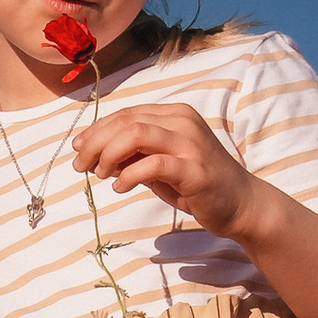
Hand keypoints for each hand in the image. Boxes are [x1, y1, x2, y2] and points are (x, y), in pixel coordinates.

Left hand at [70, 102, 260, 241]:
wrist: (239, 203)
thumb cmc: (196, 184)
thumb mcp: (159, 165)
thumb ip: (133, 155)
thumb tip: (96, 155)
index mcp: (174, 115)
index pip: (126, 114)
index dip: (96, 130)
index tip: (78, 149)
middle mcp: (182, 122)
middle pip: (126, 121)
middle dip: (96, 142)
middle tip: (81, 165)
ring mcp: (190, 143)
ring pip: (136, 135)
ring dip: (109, 155)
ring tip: (102, 174)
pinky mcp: (194, 168)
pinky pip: (153, 164)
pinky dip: (130, 175)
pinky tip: (120, 187)